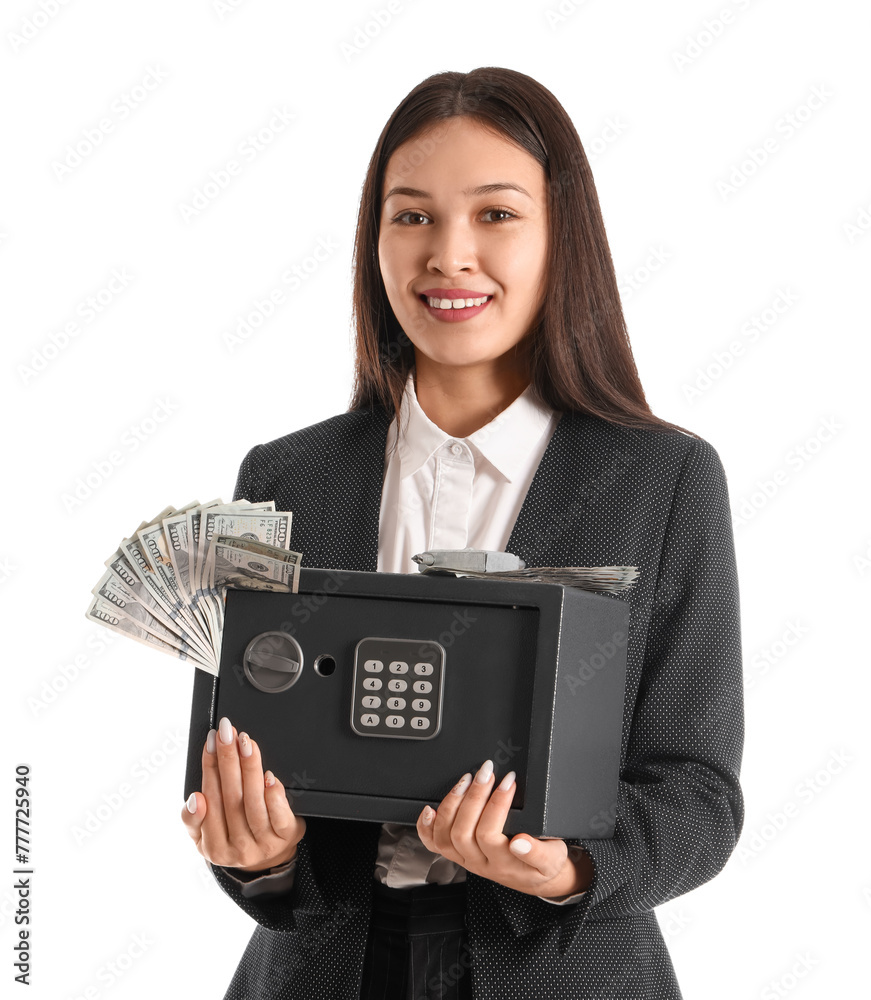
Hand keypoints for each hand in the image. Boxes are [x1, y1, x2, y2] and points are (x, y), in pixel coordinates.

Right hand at [181, 716, 305, 872]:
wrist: (271, 859)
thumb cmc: (235, 838)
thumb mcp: (206, 838)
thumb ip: (193, 819)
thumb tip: (195, 799)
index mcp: (214, 848)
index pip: (210, 799)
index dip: (209, 766)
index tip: (211, 740)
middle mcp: (238, 848)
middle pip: (231, 797)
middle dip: (227, 758)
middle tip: (227, 732)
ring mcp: (264, 843)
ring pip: (253, 801)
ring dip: (249, 767)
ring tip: (245, 742)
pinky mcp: (287, 836)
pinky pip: (280, 814)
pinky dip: (273, 793)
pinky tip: (268, 775)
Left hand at [416, 760, 591, 897]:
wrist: (535, 878)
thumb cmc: (543, 864)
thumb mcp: (552, 859)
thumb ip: (538, 852)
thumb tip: (520, 843)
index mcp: (503, 864)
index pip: (489, 833)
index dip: (496, 803)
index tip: (508, 781)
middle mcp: (480, 863)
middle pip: (463, 831)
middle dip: (474, 796)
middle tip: (487, 772)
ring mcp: (465, 859)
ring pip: (446, 835)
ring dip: (453, 803)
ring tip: (468, 779)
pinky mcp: (457, 854)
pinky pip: (434, 844)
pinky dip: (426, 827)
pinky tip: (430, 809)